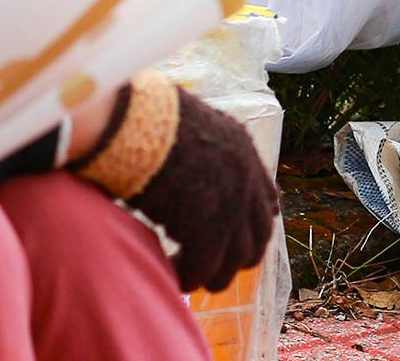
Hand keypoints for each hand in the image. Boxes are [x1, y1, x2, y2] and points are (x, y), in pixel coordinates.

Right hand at [133, 87, 280, 293]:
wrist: (134, 122)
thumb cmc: (144, 120)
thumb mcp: (187, 129)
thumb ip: (199, 151)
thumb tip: (184, 160)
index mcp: (243, 152)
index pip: (266, 198)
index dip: (254, 223)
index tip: (240, 238)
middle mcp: (246, 179)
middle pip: (259, 234)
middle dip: (239, 255)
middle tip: (214, 267)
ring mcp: (232, 204)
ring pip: (238, 258)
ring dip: (215, 272)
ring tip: (190, 277)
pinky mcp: (208, 228)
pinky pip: (205, 268)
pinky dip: (190, 278)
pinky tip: (174, 279)